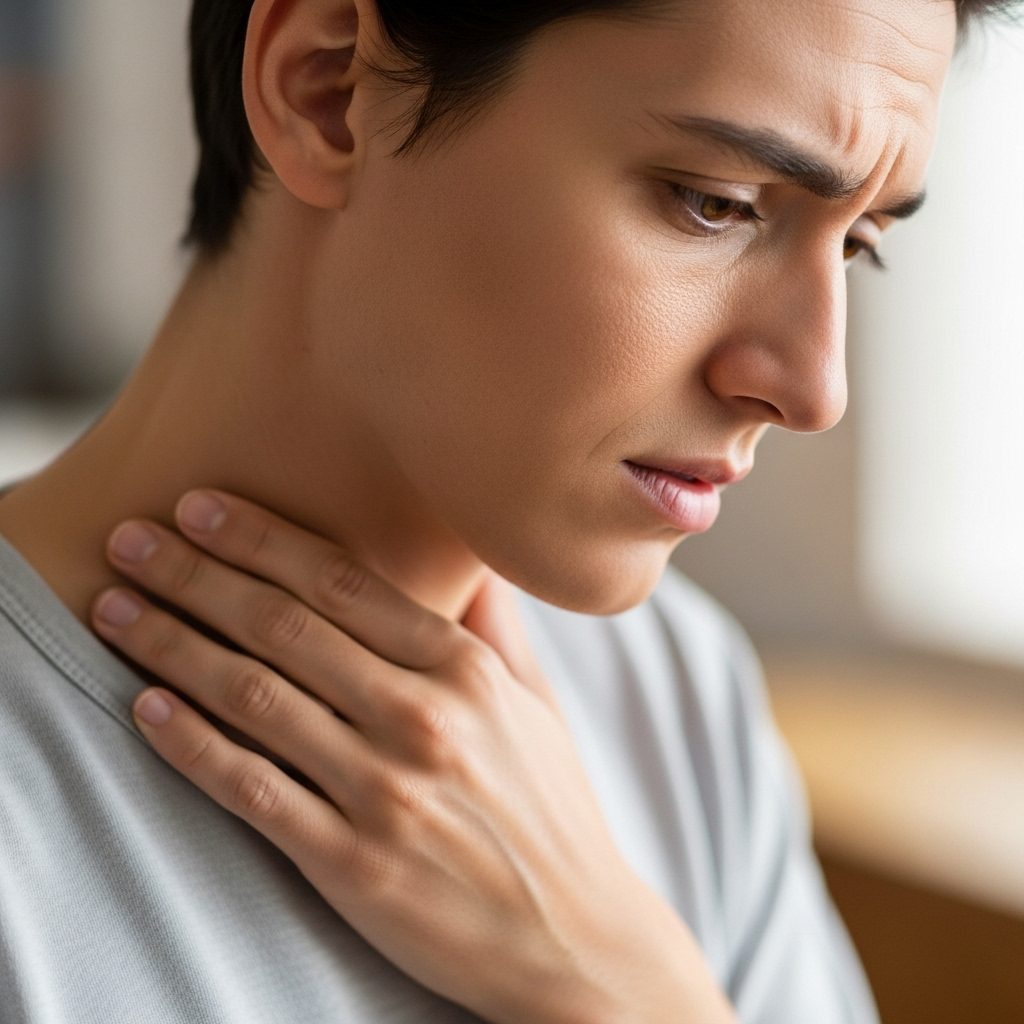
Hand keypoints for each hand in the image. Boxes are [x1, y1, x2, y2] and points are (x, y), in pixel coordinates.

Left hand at [92, 490, 735, 1023]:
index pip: (344, 582)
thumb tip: (467, 557)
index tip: (201, 505)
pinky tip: (146, 706)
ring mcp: (385, 793)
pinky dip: (190, 744)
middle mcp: (424, 719)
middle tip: (132, 538)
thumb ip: (494, 625)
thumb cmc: (551, 810)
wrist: (574, 938)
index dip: (262, 539)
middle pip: (285, 626)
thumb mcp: (537, 705)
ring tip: (115, 610)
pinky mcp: (352, 864)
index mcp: (467, 670)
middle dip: (196, 574)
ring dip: (173, 646)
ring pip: (254, 698)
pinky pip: (252, 789)